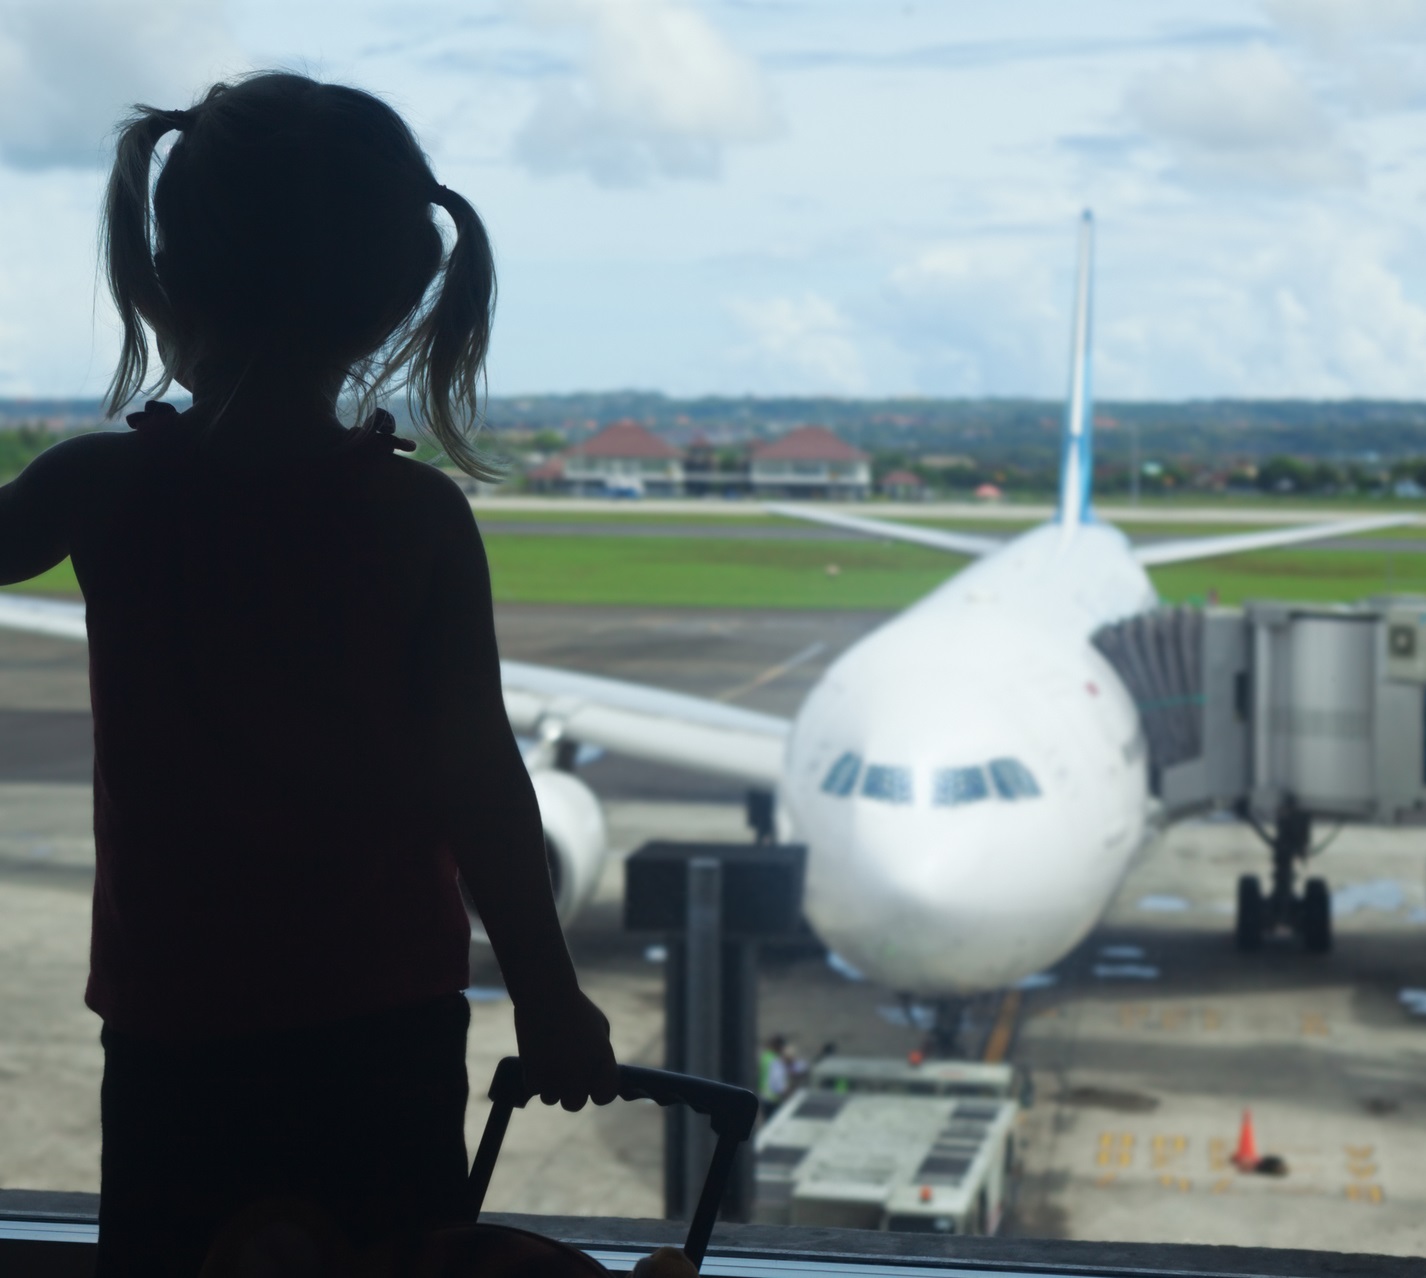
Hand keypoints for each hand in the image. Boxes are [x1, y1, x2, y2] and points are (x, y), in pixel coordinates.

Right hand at [514, 987, 618, 1110]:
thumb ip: (601, 1054)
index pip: (605, 1096)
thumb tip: (599, 1073)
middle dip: (572, 1092)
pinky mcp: (533, 1073)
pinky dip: (535, 1078)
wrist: (546, 994)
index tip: (592, 1082)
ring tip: (550, 1064)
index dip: (599, 1091)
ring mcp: (556, 1077)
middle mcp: (581, 1075)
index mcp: (602, 1063)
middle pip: (576, 1104)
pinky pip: (534, 1089)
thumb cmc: (576, 1006)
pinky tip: (537, 1061)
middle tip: (567, 1076)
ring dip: (551, 1086)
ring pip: (552, 1099)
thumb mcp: (600, 1026)